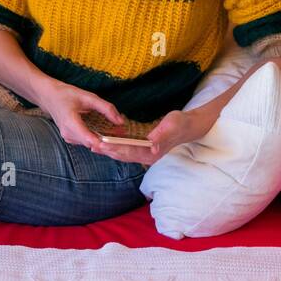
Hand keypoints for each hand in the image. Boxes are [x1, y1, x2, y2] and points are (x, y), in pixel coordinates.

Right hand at [35, 79, 126, 150]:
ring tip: (116, 131)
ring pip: (90, 144)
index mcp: (71, 123)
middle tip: (123, 133)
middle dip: (108, 140)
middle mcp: (69, 134)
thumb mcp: (88, 96)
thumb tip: (121, 121)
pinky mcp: (70, 138)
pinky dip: (96, 137)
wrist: (49, 96)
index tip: (119, 140)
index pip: (90, 140)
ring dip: (103, 139)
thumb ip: (106, 108)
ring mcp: (68, 138)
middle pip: (92, 143)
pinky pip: (86, 141)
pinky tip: (104, 130)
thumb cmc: (66, 94)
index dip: (105, 143)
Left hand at [90, 102, 219, 165]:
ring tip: (94, 145)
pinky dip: (116, 147)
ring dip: (109, 150)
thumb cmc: (179, 124)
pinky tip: (107, 142)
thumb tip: (152, 145)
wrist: (188, 126)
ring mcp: (146, 154)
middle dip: (108, 151)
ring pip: (124, 154)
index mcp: (153, 152)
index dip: (115, 148)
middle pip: (124, 155)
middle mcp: (148, 156)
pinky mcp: (144, 149)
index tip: (102, 144)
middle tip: (91, 145)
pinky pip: (127, 150)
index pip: (130, 151)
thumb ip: (161, 136)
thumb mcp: (171, 126)